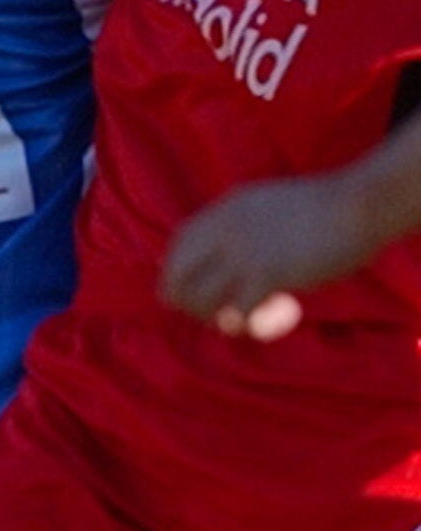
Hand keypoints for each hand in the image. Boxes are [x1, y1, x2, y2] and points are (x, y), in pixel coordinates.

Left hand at [158, 172, 372, 340]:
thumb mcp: (266, 205)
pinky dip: (247, 325)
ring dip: (215, 317)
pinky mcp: (265, 276)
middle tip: (209, 313)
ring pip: (200, 300)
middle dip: (186, 301)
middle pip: (177, 276)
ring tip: (242, 318)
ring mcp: (242, 253)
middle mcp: (224, 230)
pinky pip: (236, 314)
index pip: (178, 244)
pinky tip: (267, 318)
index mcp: (225, 210)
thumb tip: (224, 254)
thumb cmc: (322, 208)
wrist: (356, 205)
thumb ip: (240, 225)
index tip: (184, 288)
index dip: (175, 270)